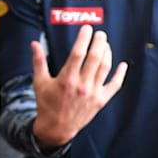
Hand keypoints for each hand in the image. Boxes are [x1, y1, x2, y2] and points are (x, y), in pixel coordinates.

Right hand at [30, 25, 127, 147]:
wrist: (56, 128)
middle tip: (100, 33)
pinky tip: (123, 65)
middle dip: (99, 42)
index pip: (78, 53)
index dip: (84, 39)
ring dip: (108, 53)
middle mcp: (82, 85)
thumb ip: (38, 62)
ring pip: (105, 68)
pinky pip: (114, 85)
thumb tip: (34, 43)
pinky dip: (120, 75)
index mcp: (66, 79)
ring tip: (106, 44)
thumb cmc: (47, 104)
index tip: (87, 29)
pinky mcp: (101, 101)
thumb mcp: (39, 83)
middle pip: (95, 58)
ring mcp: (93, 93)